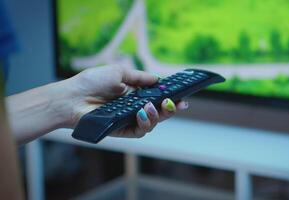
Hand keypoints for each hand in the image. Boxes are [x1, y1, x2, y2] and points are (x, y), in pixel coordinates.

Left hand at [64, 65, 188, 137]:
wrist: (72, 97)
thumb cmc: (91, 82)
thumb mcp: (118, 73)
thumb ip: (139, 77)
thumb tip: (157, 79)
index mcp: (134, 94)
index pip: (157, 97)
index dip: (170, 97)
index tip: (183, 94)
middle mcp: (133, 107)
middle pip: (159, 112)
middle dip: (171, 108)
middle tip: (176, 103)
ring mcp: (128, 119)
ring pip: (152, 123)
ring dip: (158, 115)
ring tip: (152, 106)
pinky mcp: (122, 130)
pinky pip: (139, 131)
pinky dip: (145, 123)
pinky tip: (142, 113)